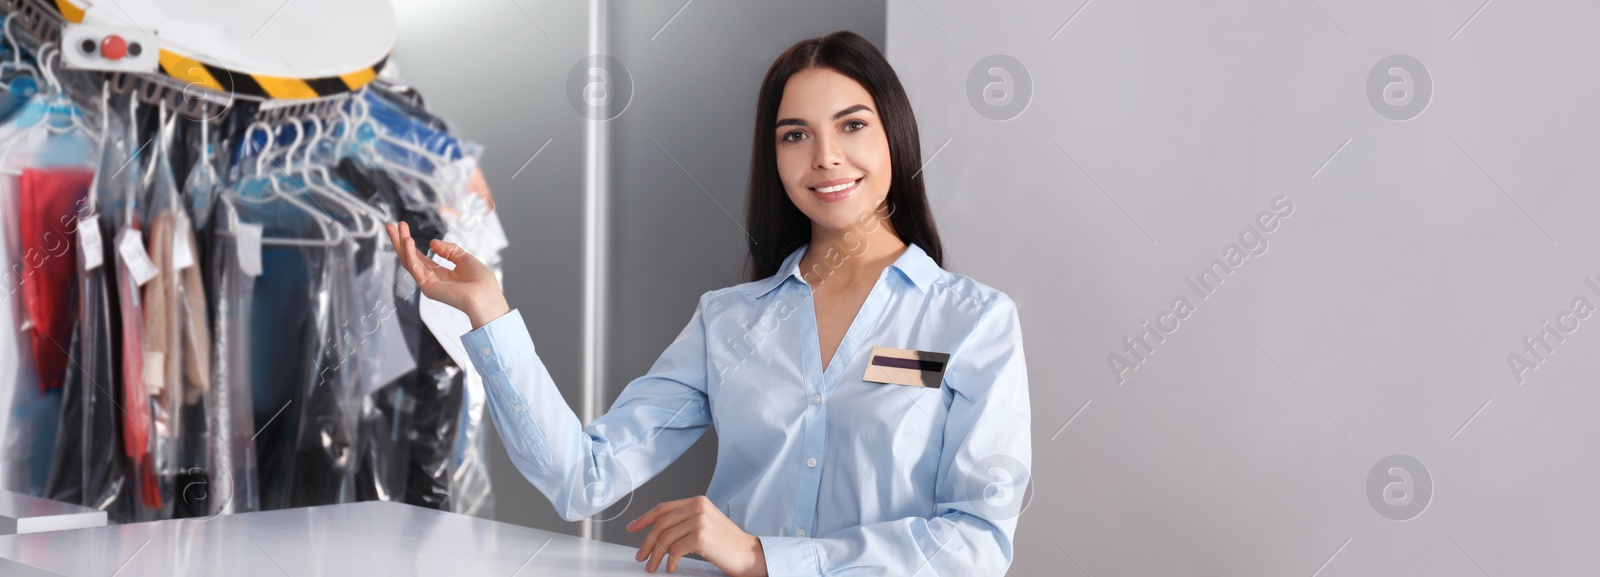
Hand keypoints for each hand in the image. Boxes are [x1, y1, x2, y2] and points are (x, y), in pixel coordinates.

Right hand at [385, 221, 508, 328]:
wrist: (487, 297)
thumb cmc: (481, 282)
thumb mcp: (465, 259)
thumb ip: (450, 250)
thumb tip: (433, 243)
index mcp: (440, 273)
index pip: (419, 257)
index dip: (410, 243)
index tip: (403, 227)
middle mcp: (431, 279)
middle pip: (409, 258)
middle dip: (399, 241)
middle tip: (390, 226)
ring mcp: (427, 283)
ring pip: (408, 261)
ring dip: (400, 244)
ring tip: (394, 229)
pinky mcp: (427, 286)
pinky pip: (415, 267)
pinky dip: (410, 253)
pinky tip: (407, 241)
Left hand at [628, 496, 767, 575]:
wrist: (749, 554)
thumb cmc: (728, 543)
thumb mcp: (706, 524)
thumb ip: (685, 522)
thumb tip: (658, 533)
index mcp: (698, 501)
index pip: (663, 508)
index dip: (645, 518)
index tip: (632, 527)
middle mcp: (698, 507)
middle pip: (661, 524)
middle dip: (647, 542)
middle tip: (641, 556)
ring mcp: (700, 521)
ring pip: (665, 538)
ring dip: (655, 555)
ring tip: (652, 566)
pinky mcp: (701, 536)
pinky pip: (675, 550)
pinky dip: (669, 561)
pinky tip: (671, 567)